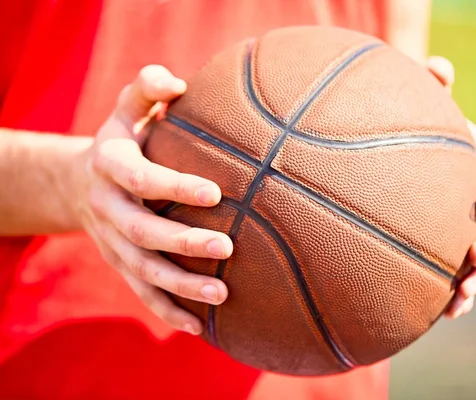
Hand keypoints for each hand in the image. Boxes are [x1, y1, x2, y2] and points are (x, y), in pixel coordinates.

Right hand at [73, 65, 231, 334]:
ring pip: (142, 270)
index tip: (215, 193)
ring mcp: (111, 242)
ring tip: (221, 295)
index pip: (140, 178)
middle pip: (142, 232)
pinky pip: (141, 293)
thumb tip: (178, 81)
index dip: (173, 186)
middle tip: (227, 246)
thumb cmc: (124, 139)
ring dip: (179, 287)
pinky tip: (200, 328)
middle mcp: (108, 207)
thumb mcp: (128, 108)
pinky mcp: (119, 265)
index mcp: (110, 165)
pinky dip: (168, 312)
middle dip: (183, 242)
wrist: (81, 181)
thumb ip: (148, 88)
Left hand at [426, 57, 475, 318]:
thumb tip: (438, 65)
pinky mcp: (457, 251)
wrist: (409, 164)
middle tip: (474, 255)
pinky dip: (461, 295)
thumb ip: (433, 88)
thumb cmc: (419, 135)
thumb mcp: (426, 112)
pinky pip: (467, 277)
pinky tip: (446, 313)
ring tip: (462, 297)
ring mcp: (474, 229)